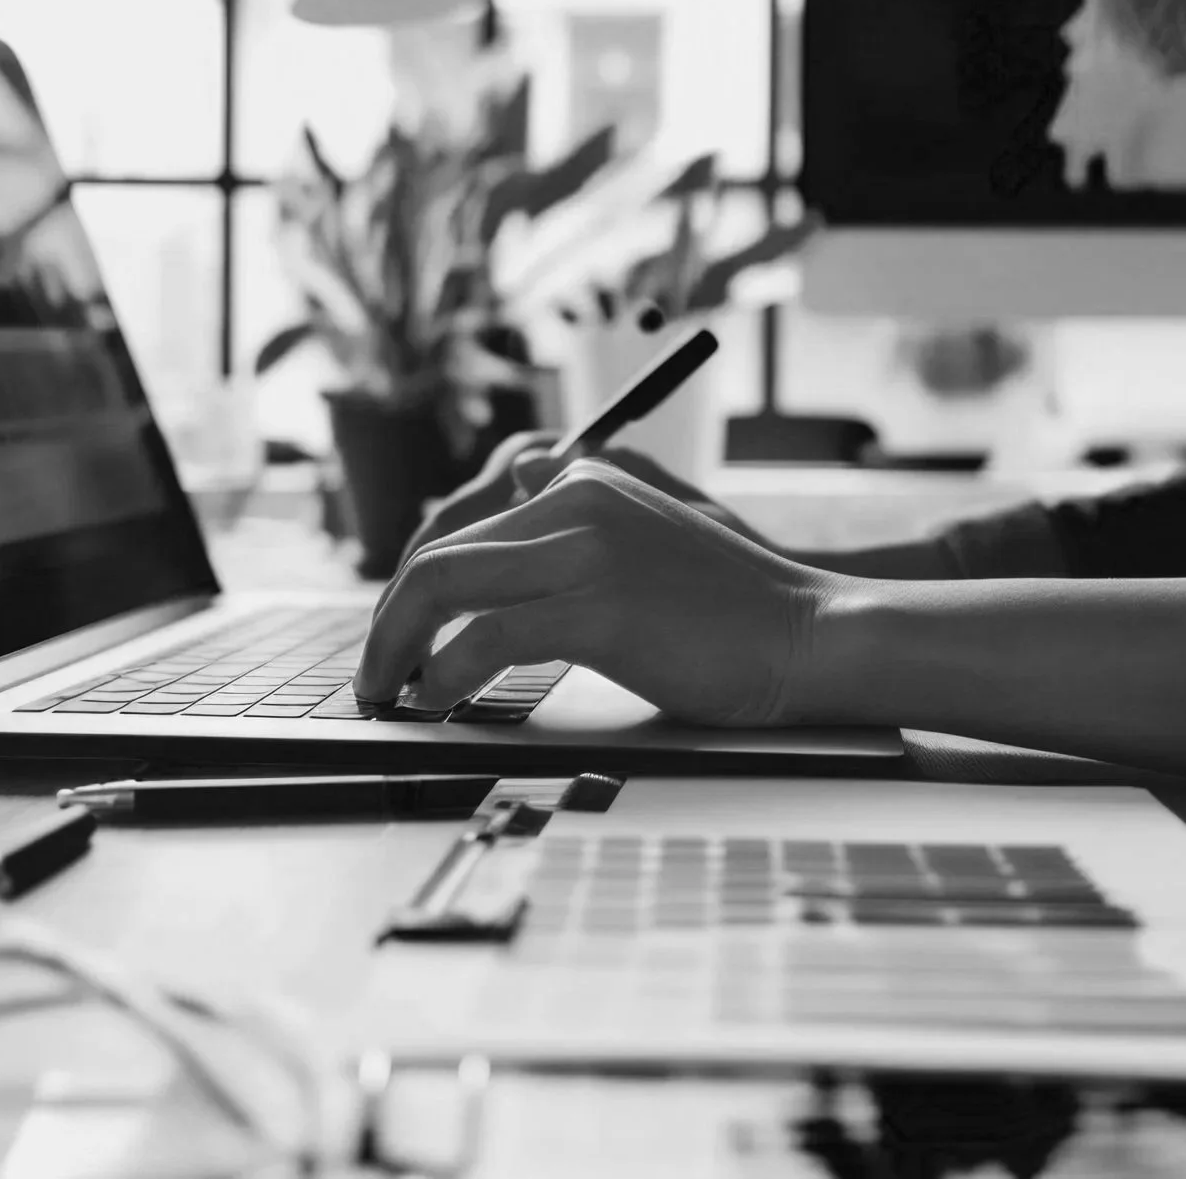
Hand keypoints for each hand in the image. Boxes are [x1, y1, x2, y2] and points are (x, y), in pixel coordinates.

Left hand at [356, 458, 838, 726]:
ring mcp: (585, 549)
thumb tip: (505, 539)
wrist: (810, 635)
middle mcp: (576, 501)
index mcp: (584, 486)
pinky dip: (444, 672)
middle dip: (389, 620)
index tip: (398, 640)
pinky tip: (439, 699)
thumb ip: (575, 541)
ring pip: (444, 585)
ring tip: (392, 694)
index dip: (413, 590)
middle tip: (375, 675)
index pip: (463, 529)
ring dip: (398, 647)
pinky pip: (485, 636)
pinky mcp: (598, 606)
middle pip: (438, 552)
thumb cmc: (734, 614)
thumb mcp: (643, 550)